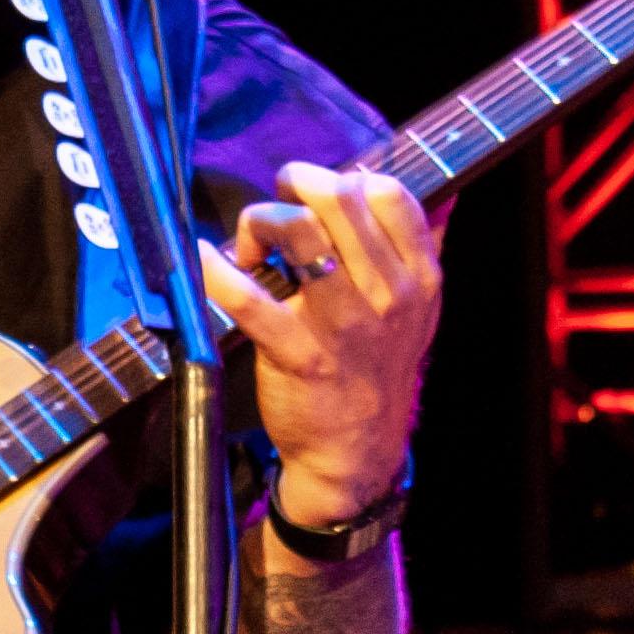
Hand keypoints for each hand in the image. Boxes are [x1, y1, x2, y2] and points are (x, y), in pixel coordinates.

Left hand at [199, 163, 443, 529]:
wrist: (356, 453)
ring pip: (298, 231)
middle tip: (276, 206)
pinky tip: (204, 259)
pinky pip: (249, 299)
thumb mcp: (420, 311)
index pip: (388, 194)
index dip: (343, 180)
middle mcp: (388, 295)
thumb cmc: (377, 371)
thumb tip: (429, 191)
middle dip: (294, 187)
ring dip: (260, 222)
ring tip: (252, 247)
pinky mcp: (298, 354)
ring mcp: (343, 325)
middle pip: (338, 199)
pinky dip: (217, 270)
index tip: (318, 196)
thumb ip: (422, 249)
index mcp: (419, 277)